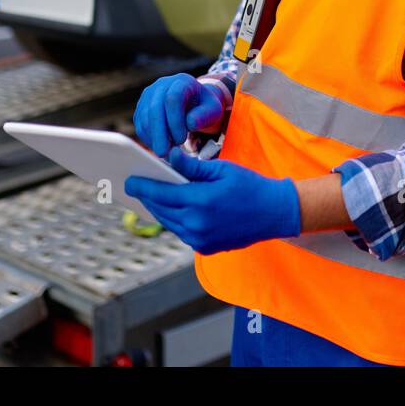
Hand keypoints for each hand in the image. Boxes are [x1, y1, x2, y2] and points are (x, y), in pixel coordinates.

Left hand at [124, 148, 300, 253]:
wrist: (275, 213)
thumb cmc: (250, 186)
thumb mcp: (222, 170)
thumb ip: (192, 166)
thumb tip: (167, 157)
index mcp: (201, 201)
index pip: (161, 194)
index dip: (142, 187)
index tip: (129, 181)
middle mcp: (197, 224)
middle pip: (161, 210)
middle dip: (148, 197)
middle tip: (137, 186)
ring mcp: (201, 239)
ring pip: (169, 223)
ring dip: (160, 209)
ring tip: (151, 196)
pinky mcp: (205, 248)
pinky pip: (182, 232)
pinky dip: (175, 220)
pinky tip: (172, 209)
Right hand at [133, 73, 224, 157]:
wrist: (193, 104)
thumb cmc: (204, 108)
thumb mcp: (213, 110)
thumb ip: (206, 115)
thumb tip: (190, 123)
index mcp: (182, 81)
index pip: (173, 98)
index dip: (175, 121)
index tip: (181, 140)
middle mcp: (161, 85)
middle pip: (155, 108)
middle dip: (160, 133)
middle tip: (165, 153)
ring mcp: (148, 96)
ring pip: (144, 118)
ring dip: (153, 137)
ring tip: (166, 152)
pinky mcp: (141, 108)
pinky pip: (140, 125)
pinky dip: (148, 138)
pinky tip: (159, 147)